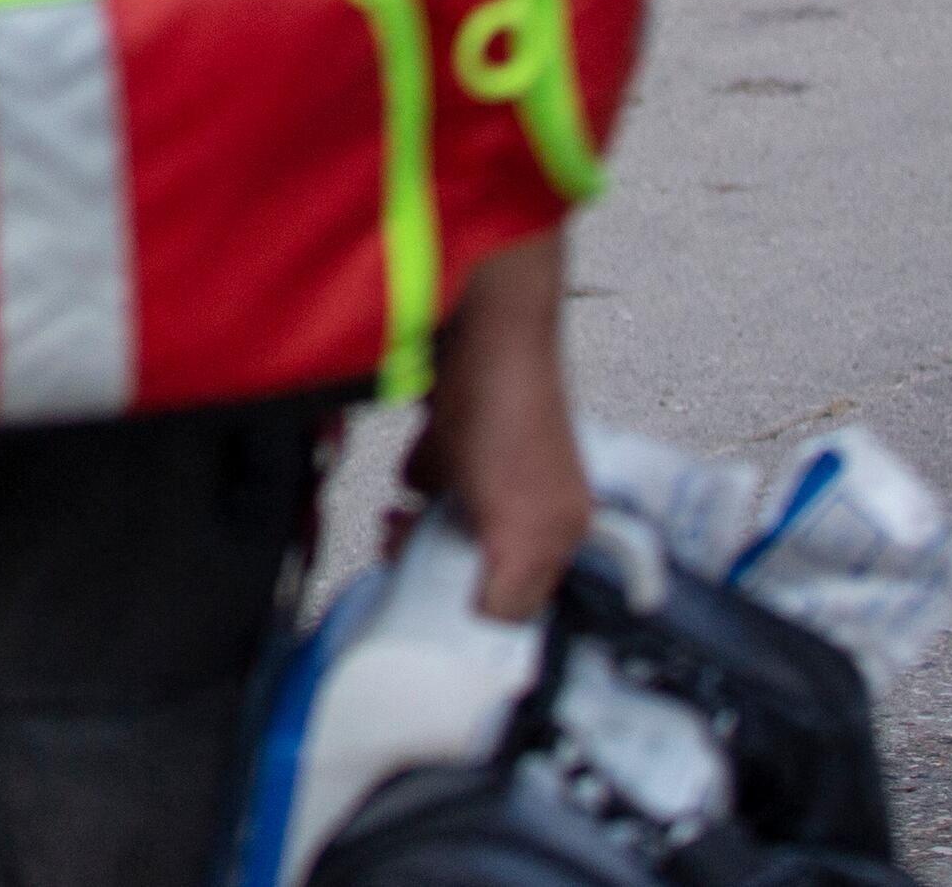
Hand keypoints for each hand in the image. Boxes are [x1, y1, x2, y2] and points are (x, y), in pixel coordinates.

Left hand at [410, 231, 590, 618]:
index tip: (429, 608)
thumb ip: (514, 587)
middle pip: (479, 556)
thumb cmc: (510, 416)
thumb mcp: (524, 524)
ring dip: (417, 526)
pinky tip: (405, 473)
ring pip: (450, 517)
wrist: (479, 321)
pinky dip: (414, 477)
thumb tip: (492, 629)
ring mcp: (494, 462)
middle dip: (436, 564)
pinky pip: (431, 471)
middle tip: (400, 554)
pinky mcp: (459, 430)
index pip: (521, 594)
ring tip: (393, 525)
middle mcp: (531, 497)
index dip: (475, 606)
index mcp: (558, 528)